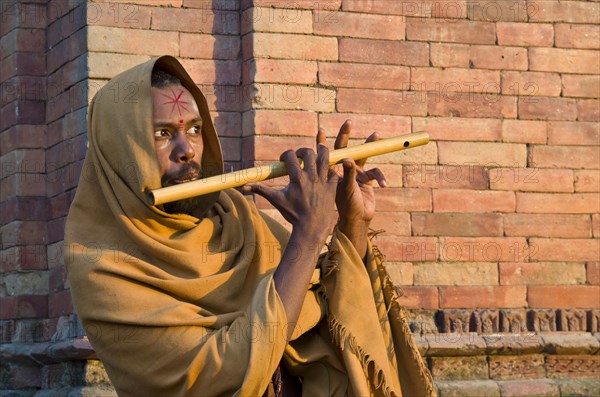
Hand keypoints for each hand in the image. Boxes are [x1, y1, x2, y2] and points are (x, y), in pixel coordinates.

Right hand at [243, 144, 337, 242]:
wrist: (311, 227)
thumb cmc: (293, 214)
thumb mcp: (276, 200)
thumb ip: (261, 190)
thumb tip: (244, 186)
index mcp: (297, 178)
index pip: (291, 156)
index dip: (285, 155)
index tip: (283, 160)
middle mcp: (311, 177)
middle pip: (309, 153)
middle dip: (303, 151)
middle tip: (300, 156)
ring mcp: (323, 181)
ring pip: (325, 158)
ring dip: (322, 150)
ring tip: (319, 148)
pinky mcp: (332, 187)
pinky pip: (334, 172)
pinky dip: (331, 169)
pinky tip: (326, 170)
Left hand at [321, 120, 386, 256]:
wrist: (358, 220)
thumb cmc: (346, 207)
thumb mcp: (345, 190)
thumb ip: (348, 174)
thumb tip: (348, 158)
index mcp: (333, 172)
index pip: (326, 154)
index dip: (322, 142)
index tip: (320, 130)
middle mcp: (344, 170)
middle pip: (346, 148)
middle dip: (346, 135)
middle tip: (348, 122)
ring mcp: (356, 173)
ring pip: (363, 155)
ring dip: (370, 145)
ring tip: (376, 135)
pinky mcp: (368, 179)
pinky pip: (375, 172)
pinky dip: (381, 177)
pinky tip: (383, 184)